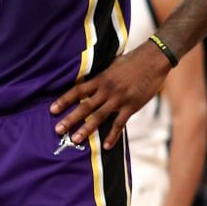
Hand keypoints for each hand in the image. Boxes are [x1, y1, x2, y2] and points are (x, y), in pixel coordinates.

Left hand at [52, 44, 169, 147]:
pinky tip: (106, 146)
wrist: (154, 59)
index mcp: (101, 79)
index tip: (52, 109)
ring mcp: (119, 99)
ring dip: (86, 129)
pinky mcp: (131, 106)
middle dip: (70, 119)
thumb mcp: (112, 64)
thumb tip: (89, 78)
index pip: (78, 90)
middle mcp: (107, 90)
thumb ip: (101, 74)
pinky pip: (119, 124)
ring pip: (99, 117)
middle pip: (85, 106)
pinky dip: (112, 136)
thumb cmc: (133, 60)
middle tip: (58, 130)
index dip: (64, 100)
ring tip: (75, 139)